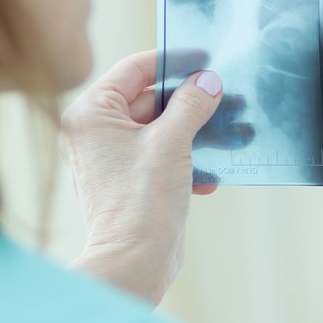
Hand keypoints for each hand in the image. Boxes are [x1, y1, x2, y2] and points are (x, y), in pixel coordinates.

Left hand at [64, 49, 247, 304]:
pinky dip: (186, 160)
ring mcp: (111, 158)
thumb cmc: (140, 203)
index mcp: (91, 113)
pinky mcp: (129, 181)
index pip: (134, 70)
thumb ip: (191, 105)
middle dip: (191, 103)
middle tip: (228, 98)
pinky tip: (211, 176)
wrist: (134, 263)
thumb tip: (208, 81)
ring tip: (231, 134)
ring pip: (160, 130)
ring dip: (195, 133)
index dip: (172, 62)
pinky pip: (161, 156)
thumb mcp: (172, 143)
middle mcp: (95, 132)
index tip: (205, 59)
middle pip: (150, 100)